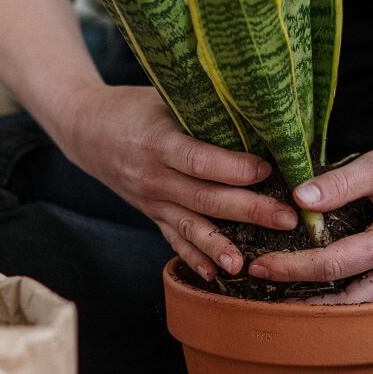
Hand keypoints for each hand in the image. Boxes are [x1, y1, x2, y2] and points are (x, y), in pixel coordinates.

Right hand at [53, 84, 298, 280]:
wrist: (86, 128)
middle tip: (287, 218)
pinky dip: (193, 258)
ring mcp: (151, 200)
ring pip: (190, 226)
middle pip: (204, 198)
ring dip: (220, 246)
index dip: (234, 168)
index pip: (200, 160)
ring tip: (247, 263)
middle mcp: (153, 176)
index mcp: (158, 142)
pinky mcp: (151, 214)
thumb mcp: (163, 97)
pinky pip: (173, 239)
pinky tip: (215, 275)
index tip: (268, 170)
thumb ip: (202, 109)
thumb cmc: (133, 107)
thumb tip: (256, 113)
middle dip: (248, 210)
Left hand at [246, 108, 372, 302]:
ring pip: (370, 303)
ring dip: (330, 303)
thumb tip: (297, 200)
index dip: (295, 268)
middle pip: (352, 298)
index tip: (260, 266)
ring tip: (287, 295)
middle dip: (306, 299)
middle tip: (263, 289)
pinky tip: (324, 284)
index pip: (338, 265)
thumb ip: (340, 183)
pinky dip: (352, 292)